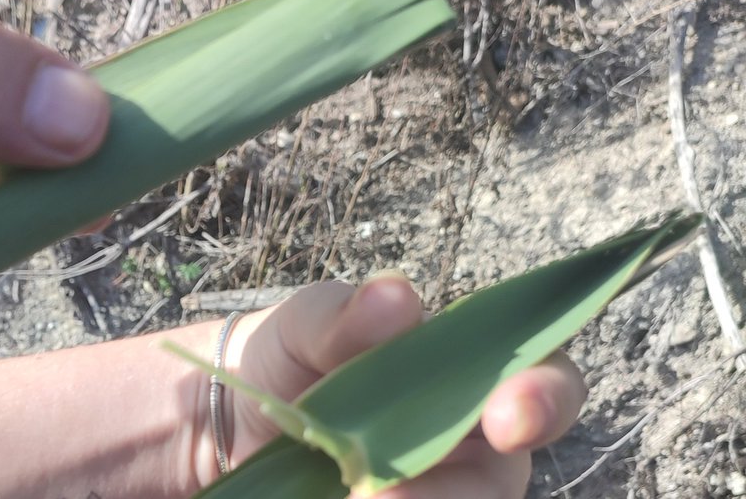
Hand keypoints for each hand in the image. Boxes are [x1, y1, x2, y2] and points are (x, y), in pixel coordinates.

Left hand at [199, 278, 585, 497]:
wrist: (230, 418)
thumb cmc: (285, 353)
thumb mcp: (300, 325)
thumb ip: (342, 316)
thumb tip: (396, 296)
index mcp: (464, 369)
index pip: (543, 378)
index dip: (545, 397)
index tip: (510, 419)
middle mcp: (468, 439)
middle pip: (505, 476)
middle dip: (462, 491)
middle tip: (382, 495)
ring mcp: (439, 488)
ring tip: (348, 495)